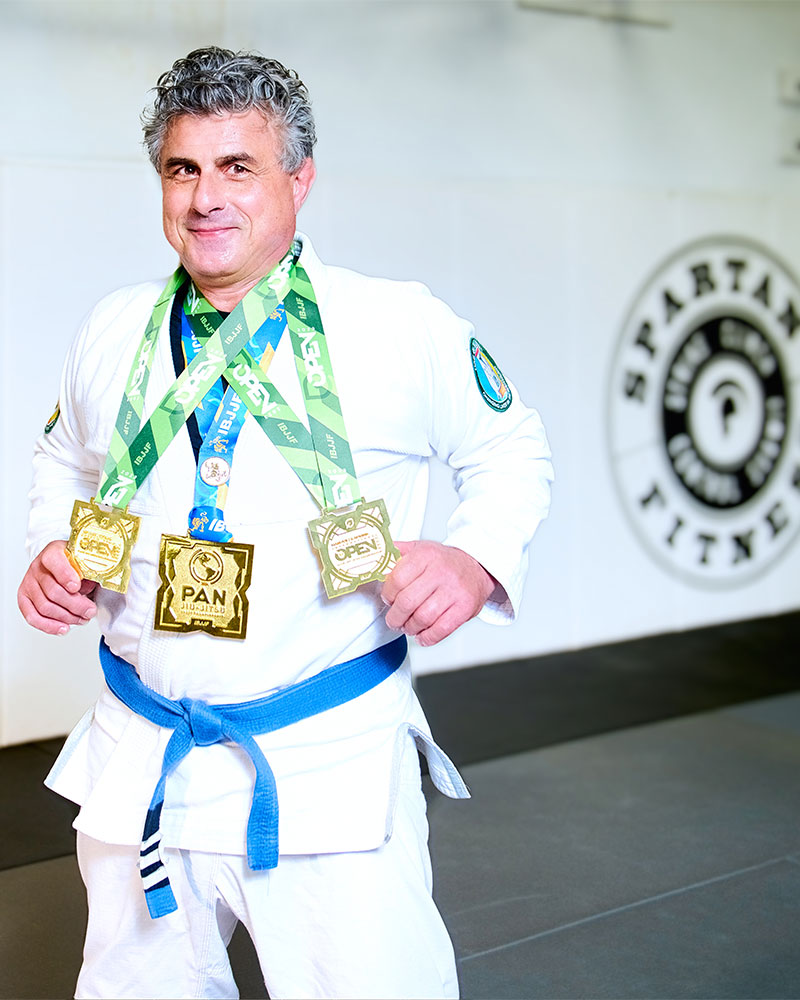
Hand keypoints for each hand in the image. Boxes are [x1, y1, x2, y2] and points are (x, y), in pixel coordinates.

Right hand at [18, 540, 97, 635]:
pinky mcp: (24, 598)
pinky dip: (49, 626)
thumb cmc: (73, 563)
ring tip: (82, 619)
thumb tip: (99, 583)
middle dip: (75, 605)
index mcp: (52, 552)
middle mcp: (37, 567)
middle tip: (90, 611)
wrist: (60, 563)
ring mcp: (29, 583)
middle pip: (53, 591)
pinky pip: (33, 617)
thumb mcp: (84, 559)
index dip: (65, 575)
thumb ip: (90, 569)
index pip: (54, 561)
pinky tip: (63, 628)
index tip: (76, 587)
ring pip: (45, 607)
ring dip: (67, 617)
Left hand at [381, 540, 496, 646]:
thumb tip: (371, 558)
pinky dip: (427, 637)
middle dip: (395, 616)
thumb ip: (395, 553)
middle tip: (394, 619)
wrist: (476, 566)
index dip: (388, 594)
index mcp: (425, 555)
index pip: (397, 579)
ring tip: (408, 627)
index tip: (387, 599)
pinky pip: (441, 629)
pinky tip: (422, 635)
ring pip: (423, 618)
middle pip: (408, 602)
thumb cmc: (443, 561)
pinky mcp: (465, 608)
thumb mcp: (419, 549)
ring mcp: (454, 590)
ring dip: (410, 628)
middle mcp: (441, 571)